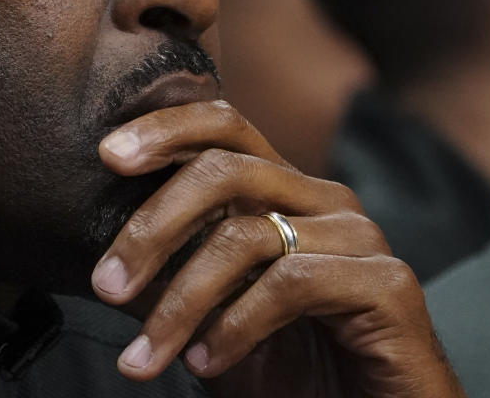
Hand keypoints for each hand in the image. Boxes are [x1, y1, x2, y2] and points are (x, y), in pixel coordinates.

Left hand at [92, 100, 464, 397]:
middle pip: (224, 170)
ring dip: (180, 302)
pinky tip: (205, 362)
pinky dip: (234, 326)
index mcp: (282, 190)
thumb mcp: (212, 310)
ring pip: (246, 237)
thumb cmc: (287, 364)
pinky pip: (290, 283)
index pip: (223, 127)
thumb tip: (103, 255)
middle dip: (153, 226)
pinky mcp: (386, 283)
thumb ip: (170, 271)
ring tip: (145, 355)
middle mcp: (322, 199)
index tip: (106, 156)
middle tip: (105, 284)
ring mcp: (358, 235)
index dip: (165, 129)